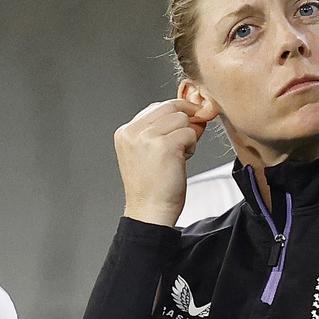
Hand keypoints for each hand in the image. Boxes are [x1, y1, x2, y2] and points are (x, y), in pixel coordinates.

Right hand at [115, 99, 216, 226]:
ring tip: (178, 155)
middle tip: (187, 139)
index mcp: (125, 132)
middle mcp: (133, 131)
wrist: (150, 211)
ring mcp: (147, 137)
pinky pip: (190, 133)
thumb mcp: (147, 152)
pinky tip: (182, 161)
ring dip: (188, 135)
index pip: (156, 107)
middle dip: (185, 120)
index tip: (184, 125)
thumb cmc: (152, 186)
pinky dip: (192, 146)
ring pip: (182, 118)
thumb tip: (191, 112)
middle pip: (170, 107)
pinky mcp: (165, 145)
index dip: (175, 114)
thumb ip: (160, 130)